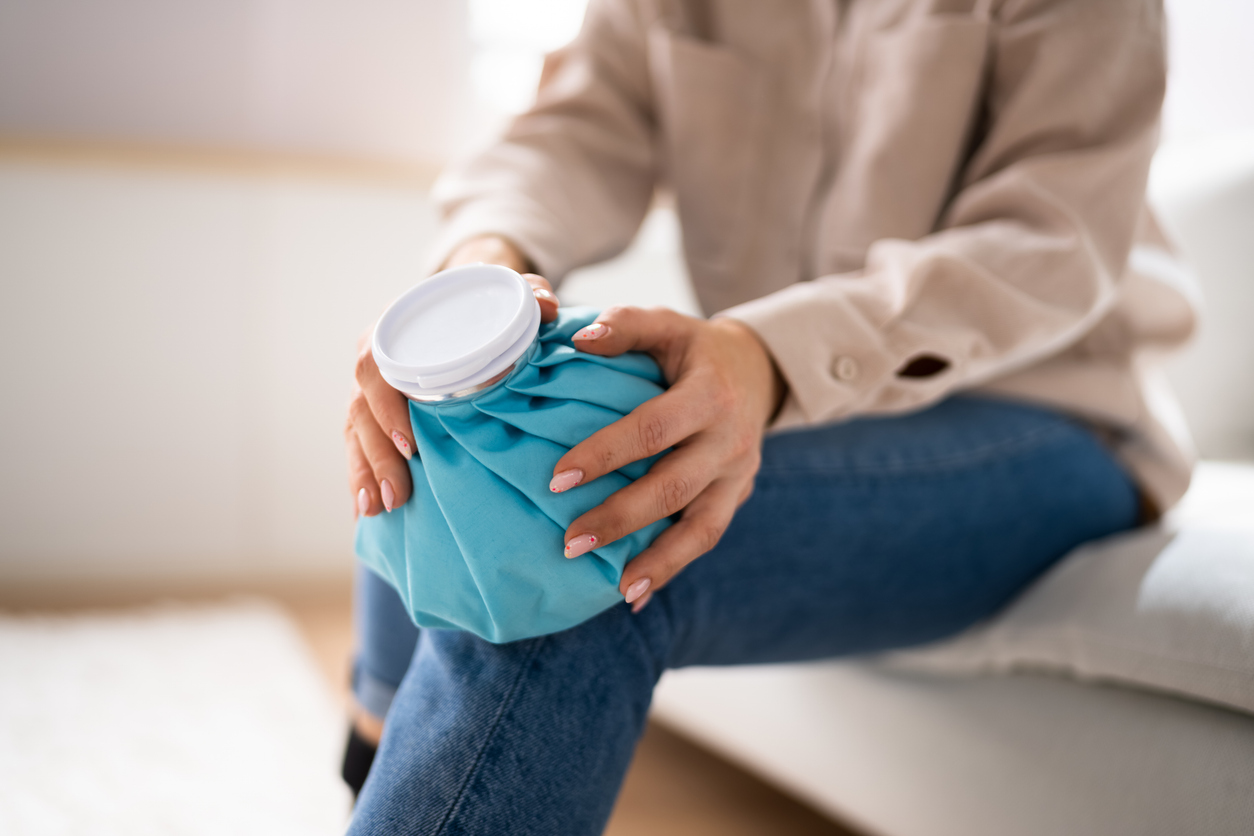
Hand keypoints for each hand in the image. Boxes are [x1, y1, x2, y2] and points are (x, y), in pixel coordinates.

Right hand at [346, 235, 557, 517]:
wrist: (453, 306)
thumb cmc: (475, 305)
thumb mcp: (500, 296)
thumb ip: (525, 295)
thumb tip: (545, 306)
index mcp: (393, 334)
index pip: (376, 370)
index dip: (388, 409)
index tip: (411, 444)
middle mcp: (373, 362)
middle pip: (361, 412)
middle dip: (377, 458)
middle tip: (396, 496)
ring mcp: (366, 391)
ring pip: (355, 435)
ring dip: (366, 474)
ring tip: (379, 510)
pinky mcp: (369, 414)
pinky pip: (357, 447)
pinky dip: (360, 477)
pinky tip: (364, 512)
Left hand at [550, 307, 785, 611]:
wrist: (761, 372)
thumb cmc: (695, 349)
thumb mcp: (668, 325)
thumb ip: (627, 326)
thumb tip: (581, 338)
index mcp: (710, 395)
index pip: (653, 429)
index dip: (606, 453)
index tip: (557, 477)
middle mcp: (730, 441)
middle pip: (674, 487)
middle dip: (621, 518)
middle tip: (570, 541)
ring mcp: (738, 476)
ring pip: (700, 528)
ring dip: (655, 561)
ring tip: (612, 587)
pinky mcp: (737, 497)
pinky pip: (706, 539)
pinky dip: (671, 570)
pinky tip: (633, 596)